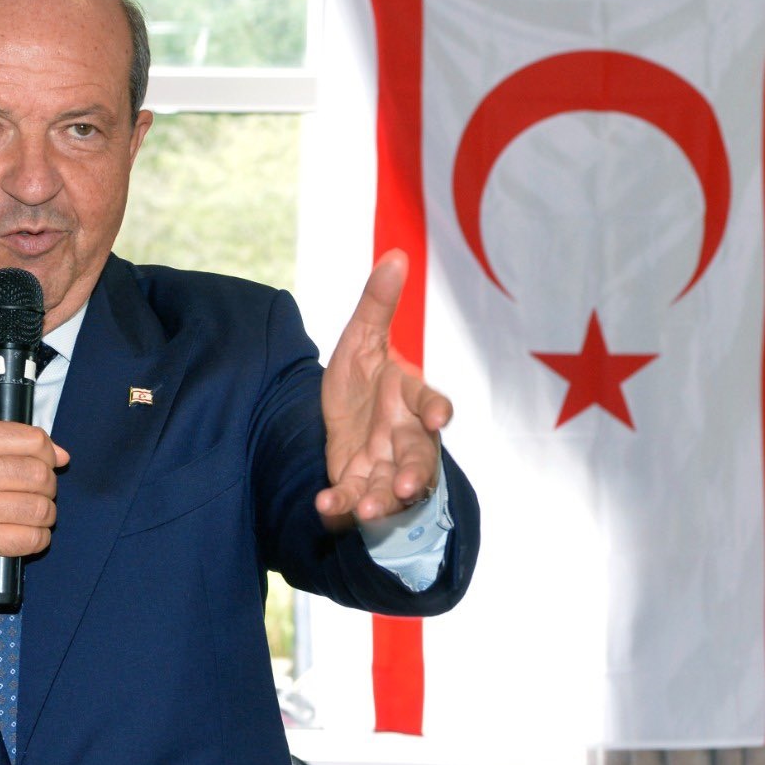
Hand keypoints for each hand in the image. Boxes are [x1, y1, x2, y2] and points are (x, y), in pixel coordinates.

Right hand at [0, 422, 69, 589]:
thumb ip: (12, 449)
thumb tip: (62, 456)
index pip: (32, 439)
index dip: (48, 454)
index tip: (46, 465)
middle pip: (40, 474)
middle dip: (48, 489)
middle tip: (36, 497)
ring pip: (40, 508)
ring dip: (45, 517)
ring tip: (30, 518)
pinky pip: (31, 538)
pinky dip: (37, 540)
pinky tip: (25, 536)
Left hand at [314, 250, 452, 528]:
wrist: (342, 418)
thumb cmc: (364, 378)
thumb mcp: (361, 339)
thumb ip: (377, 304)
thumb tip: (394, 254)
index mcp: (411, 399)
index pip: (430, 402)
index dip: (437, 409)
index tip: (439, 417)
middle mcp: (406, 437)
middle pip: (420, 457)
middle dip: (416, 473)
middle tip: (408, 486)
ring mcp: (385, 466)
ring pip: (394, 488)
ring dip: (383, 500)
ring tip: (368, 509)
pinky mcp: (360, 486)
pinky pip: (354, 500)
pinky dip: (342, 507)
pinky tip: (325, 508)